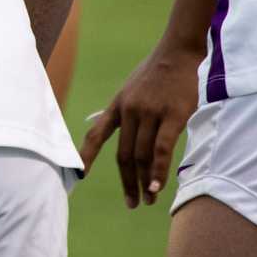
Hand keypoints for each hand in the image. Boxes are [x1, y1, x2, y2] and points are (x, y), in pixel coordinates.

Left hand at [79, 37, 200, 207]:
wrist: (177, 53)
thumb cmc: (156, 73)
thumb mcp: (131, 89)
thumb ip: (125, 112)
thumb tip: (119, 133)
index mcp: (117, 105)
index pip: (96, 134)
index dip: (86, 156)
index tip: (79, 177)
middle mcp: (129, 110)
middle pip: (123, 154)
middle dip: (127, 182)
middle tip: (133, 203)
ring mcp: (149, 112)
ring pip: (142, 155)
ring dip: (144, 182)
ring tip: (148, 200)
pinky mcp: (171, 115)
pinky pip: (161, 149)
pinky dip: (157, 171)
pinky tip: (156, 187)